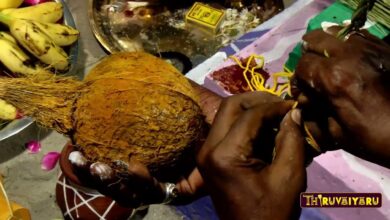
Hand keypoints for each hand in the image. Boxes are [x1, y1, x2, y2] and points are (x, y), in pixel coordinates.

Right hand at [62, 80, 222, 206]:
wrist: (241, 124)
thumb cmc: (213, 112)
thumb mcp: (185, 97)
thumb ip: (164, 87)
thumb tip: (138, 70)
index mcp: (152, 154)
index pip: (117, 160)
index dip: (94, 158)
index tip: (75, 147)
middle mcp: (156, 171)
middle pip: (119, 180)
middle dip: (96, 173)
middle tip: (79, 158)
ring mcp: (168, 184)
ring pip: (132, 190)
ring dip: (111, 180)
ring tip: (96, 165)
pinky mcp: (183, 192)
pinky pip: (158, 192)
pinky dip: (141, 182)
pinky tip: (131, 166)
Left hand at [197, 92, 305, 219]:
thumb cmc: (271, 212)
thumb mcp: (289, 177)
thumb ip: (292, 139)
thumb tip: (293, 111)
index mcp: (223, 154)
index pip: (249, 115)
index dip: (274, 106)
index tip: (294, 105)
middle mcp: (207, 149)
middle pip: (230, 107)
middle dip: (258, 101)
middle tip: (282, 105)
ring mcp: (206, 153)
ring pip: (227, 115)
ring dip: (252, 111)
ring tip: (277, 116)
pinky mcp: (210, 158)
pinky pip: (227, 130)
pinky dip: (247, 124)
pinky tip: (267, 130)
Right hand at [294, 26, 389, 166]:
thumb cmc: (376, 138)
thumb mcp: (337, 133)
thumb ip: (316, 112)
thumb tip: (304, 101)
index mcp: (334, 78)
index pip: (302, 65)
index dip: (299, 79)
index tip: (304, 92)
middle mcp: (349, 55)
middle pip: (316, 39)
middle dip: (310, 55)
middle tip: (314, 72)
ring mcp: (369, 47)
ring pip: (337, 32)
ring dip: (329, 46)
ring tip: (332, 62)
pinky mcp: (384, 46)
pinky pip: (358, 35)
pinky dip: (349, 45)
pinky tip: (352, 61)